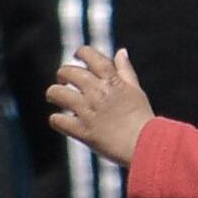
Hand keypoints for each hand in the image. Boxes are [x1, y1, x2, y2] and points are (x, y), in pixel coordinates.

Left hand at [45, 46, 154, 165]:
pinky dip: (56, 119)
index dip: (81, 52)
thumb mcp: (135, 90)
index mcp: (111, 80)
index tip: (77, 56)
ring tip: (55, 97)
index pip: (91, 56)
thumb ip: (125, 70)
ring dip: (53, 93)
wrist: (144, 145)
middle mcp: (97, 92)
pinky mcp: (82, 131)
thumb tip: (121, 52)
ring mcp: (87, 111)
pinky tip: (61, 120)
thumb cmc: (142, 118)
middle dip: (63, 74)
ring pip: (57, 93)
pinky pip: (58, 120)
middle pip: (69, 72)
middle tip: (63, 81)